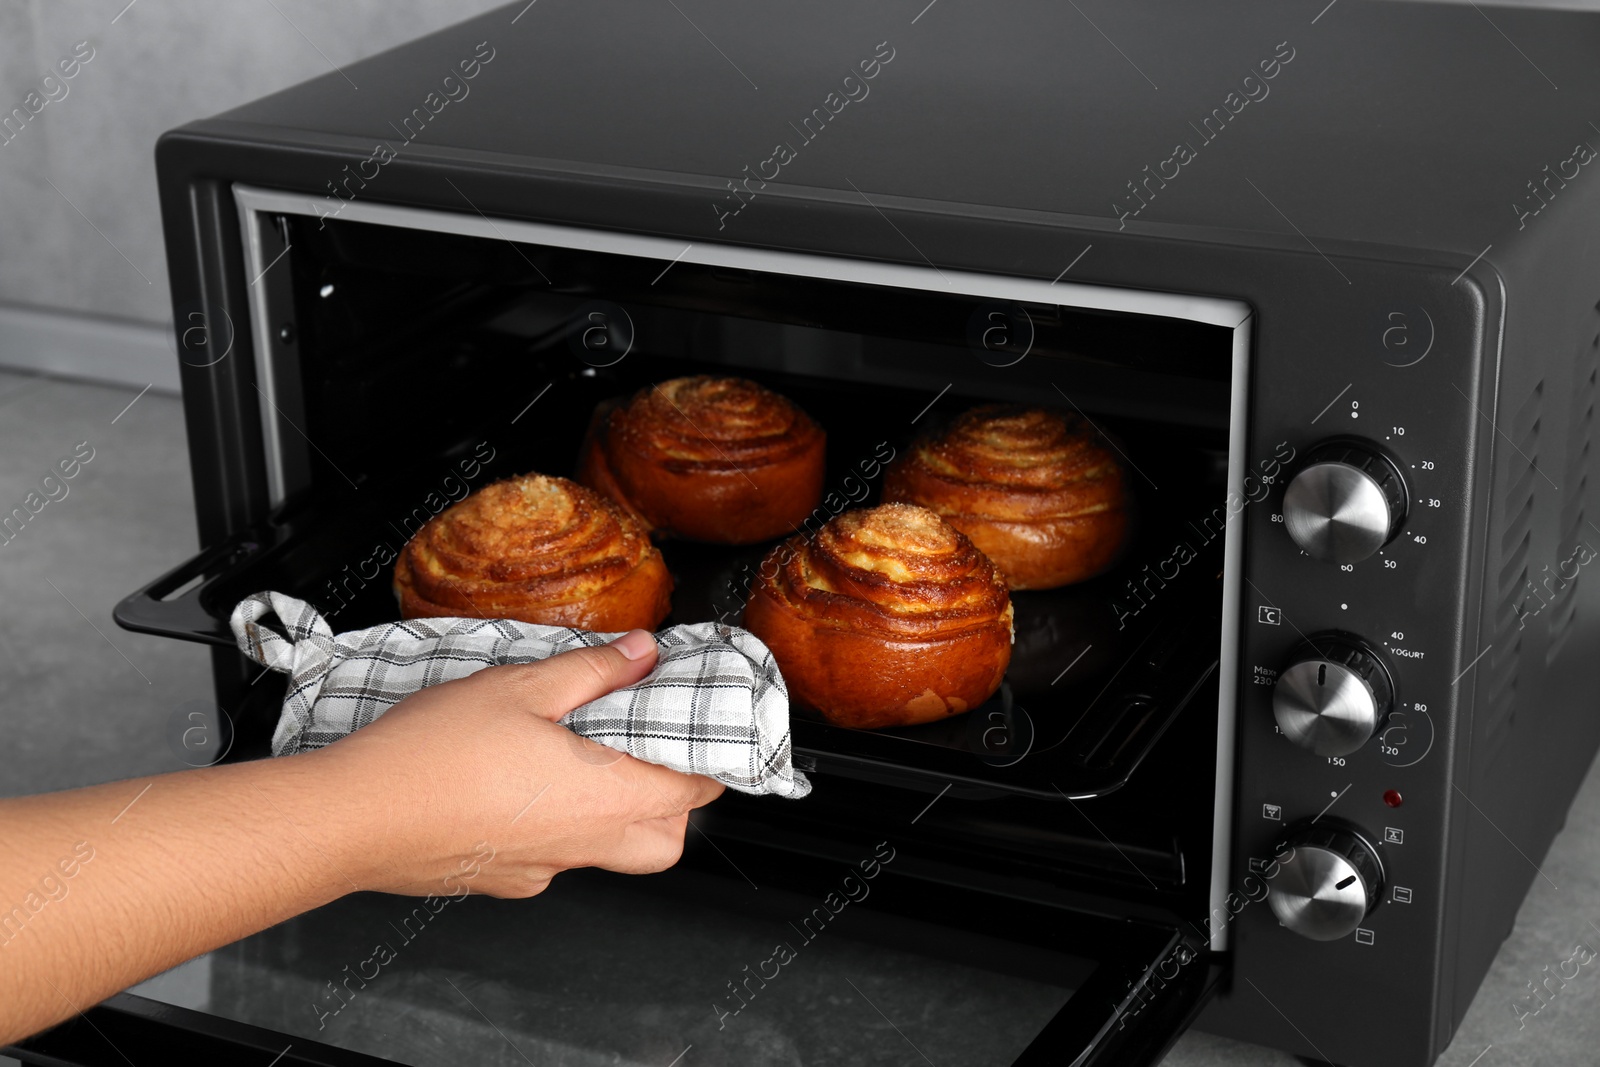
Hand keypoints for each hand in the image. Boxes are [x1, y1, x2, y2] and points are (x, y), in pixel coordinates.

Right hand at [310, 630, 724, 898]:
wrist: (353, 819)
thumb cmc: (432, 754)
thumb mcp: (520, 686)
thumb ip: (593, 669)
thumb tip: (642, 653)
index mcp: (603, 797)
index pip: (692, 793)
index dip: (706, 759)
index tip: (694, 727)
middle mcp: (581, 844)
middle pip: (664, 840)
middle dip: (672, 802)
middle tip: (646, 749)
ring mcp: (540, 870)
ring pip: (608, 854)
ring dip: (615, 817)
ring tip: (581, 764)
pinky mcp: (501, 880)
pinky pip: (552, 860)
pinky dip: (557, 829)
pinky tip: (520, 789)